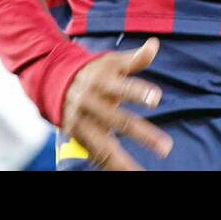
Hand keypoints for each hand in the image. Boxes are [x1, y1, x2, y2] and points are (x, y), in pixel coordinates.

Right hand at [61, 37, 172, 170]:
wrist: (54, 81)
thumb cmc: (94, 71)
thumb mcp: (111, 62)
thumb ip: (134, 58)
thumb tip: (155, 45)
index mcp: (101, 82)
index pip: (122, 87)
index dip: (138, 92)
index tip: (157, 97)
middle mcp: (91, 103)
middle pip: (118, 121)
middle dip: (142, 134)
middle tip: (166, 147)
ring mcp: (83, 123)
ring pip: (105, 146)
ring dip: (125, 163)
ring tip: (142, 175)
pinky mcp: (78, 137)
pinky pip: (96, 156)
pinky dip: (111, 167)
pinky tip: (128, 173)